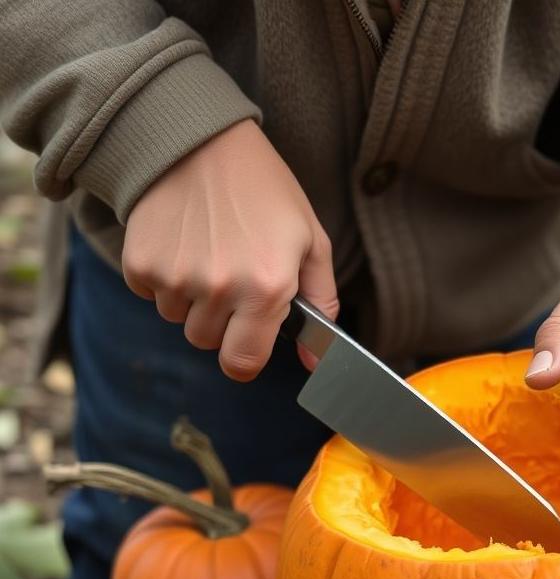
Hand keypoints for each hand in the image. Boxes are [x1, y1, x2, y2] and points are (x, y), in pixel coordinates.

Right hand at [123, 119, 337, 379]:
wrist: (198, 137)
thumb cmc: (265, 190)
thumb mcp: (311, 240)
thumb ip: (320, 303)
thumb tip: (316, 360)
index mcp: (266, 287)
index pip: (243, 362)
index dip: (244, 359)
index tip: (246, 343)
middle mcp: (220, 288)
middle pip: (207, 341)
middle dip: (219, 321)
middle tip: (231, 276)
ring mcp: (176, 277)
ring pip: (178, 318)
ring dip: (191, 297)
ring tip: (207, 250)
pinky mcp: (141, 262)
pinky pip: (150, 293)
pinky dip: (163, 276)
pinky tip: (182, 240)